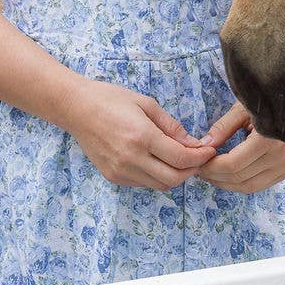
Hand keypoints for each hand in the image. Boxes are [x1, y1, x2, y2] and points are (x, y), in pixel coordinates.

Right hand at [64, 77, 215, 191]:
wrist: (75, 108)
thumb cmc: (110, 99)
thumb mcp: (146, 104)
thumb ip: (171, 126)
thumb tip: (192, 143)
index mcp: (142, 136)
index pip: (181, 158)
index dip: (201, 157)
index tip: (209, 151)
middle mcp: (131, 158)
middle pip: (173, 179)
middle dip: (192, 171)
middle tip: (199, 158)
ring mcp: (120, 171)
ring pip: (159, 185)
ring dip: (175, 175)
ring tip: (180, 160)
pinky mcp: (112, 176)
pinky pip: (143, 183)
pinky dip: (156, 176)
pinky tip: (158, 161)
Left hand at [196, 100, 284, 194]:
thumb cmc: (270, 99)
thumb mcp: (244, 108)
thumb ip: (223, 127)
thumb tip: (204, 145)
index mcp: (269, 140)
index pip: (232, 164)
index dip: (211, 167)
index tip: (197, 163)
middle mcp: (281, 158)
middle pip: (239, 178)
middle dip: (215, 177)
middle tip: (199, 170)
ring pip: (249, 186)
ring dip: (227, 183)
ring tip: (210, 175)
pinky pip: (260, 185)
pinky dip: (241, 183)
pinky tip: (228, 176)